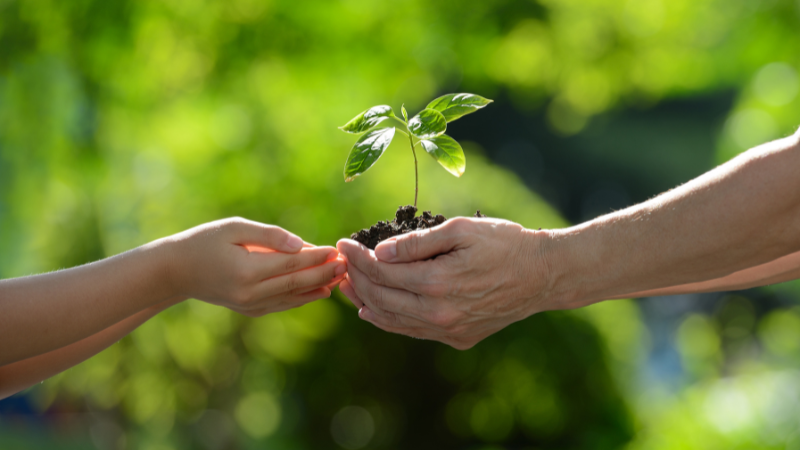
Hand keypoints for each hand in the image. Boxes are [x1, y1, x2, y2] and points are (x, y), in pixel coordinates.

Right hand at [165, 218, 345, 316]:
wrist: (175, 271)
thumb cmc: (204, 241)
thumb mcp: (234, 228)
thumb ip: (269, 235)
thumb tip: (301, 244)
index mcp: (247, 270)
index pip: (292, 263)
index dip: (316, 256)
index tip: (335, 249)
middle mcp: (251, 293)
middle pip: (297, 282)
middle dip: (324, 273)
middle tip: (347, 265)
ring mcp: (250, 305)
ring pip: (293, 297)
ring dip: (319, 287)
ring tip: (341, 277)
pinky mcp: (249, 310)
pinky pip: (283, 305)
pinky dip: (303, 298)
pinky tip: (320, 292)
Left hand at [337, 217, 551, 348]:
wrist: (543, 275)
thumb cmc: (505, 243)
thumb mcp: (462, 230)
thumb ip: (418, 243)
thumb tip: (380, 252)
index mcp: (438, 283)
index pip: (382, 271)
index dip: (357, 256)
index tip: (344, 242)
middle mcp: (439, 313)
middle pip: (381, 297)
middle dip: (356, 277)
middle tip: (342, 261)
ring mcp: (448, 330)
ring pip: (392, 320)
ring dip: (365, 301)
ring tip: (347, 285)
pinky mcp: (457, 338)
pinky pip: (412, 331)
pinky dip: (387, 321)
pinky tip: (372, 311)